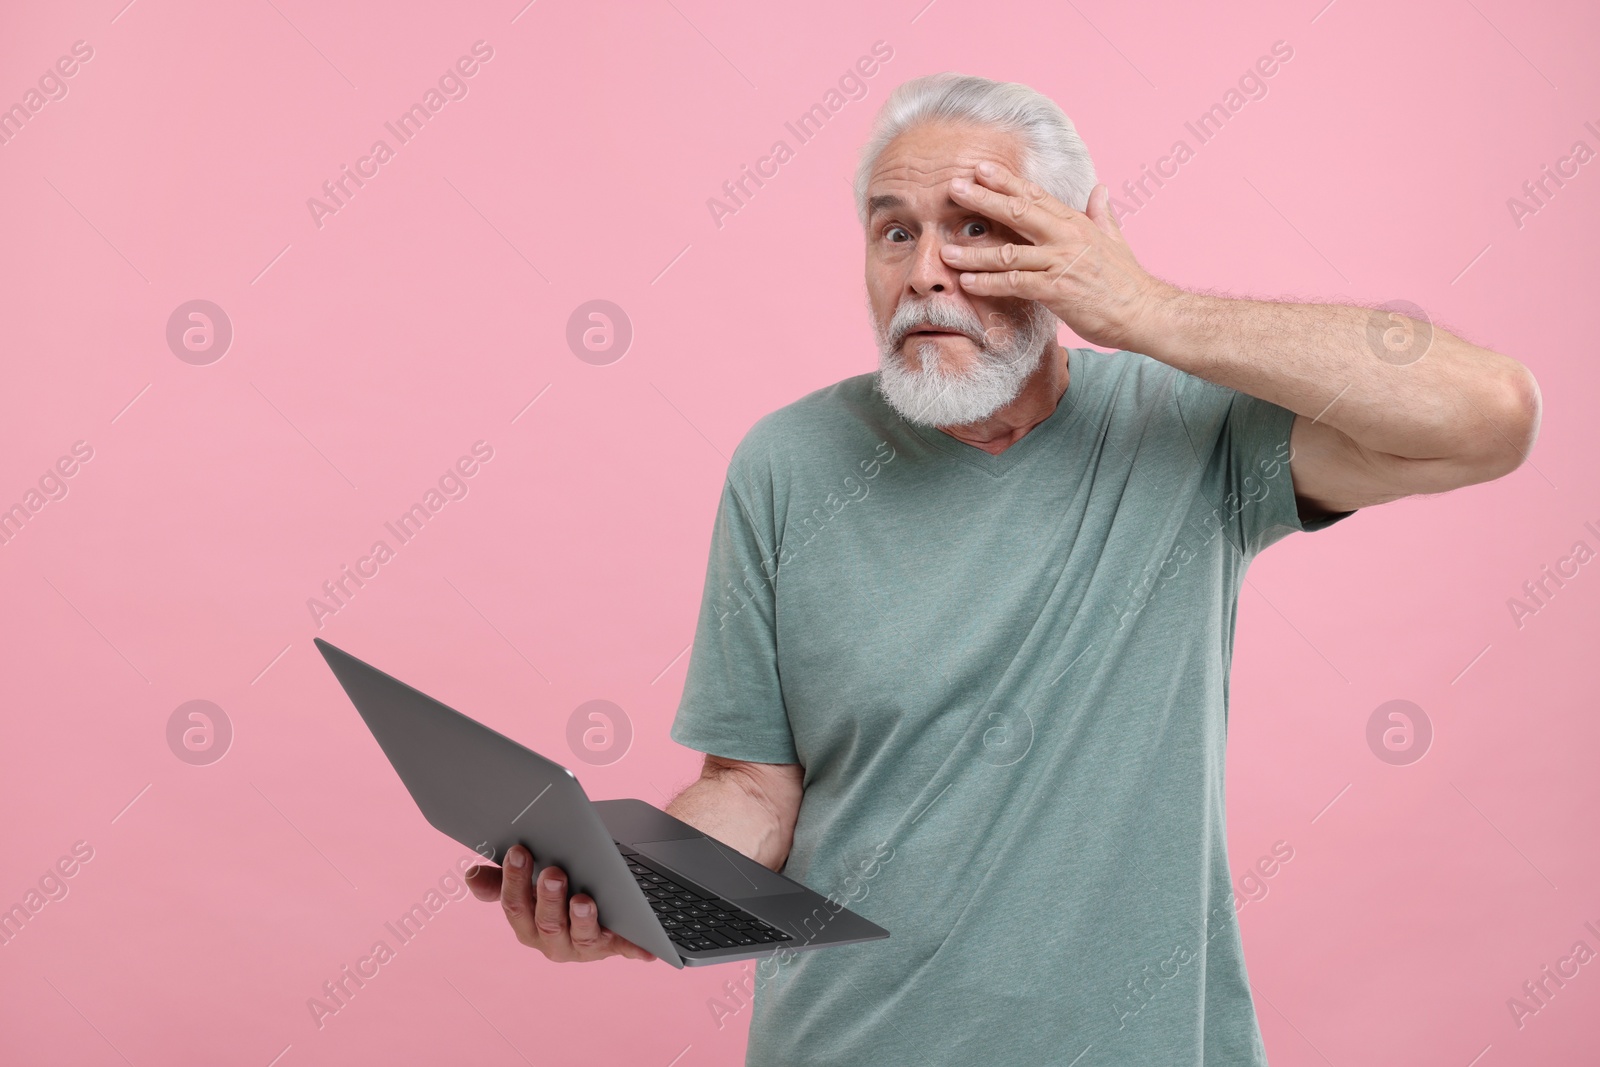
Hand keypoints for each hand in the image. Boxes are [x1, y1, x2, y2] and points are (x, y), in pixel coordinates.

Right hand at [465, 844, 657, 962]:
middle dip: (548, 898)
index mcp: (527, 925)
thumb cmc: (556, 889)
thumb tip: (472, 876)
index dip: (514, 880)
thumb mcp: (528, 882)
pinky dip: (635, 948)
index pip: (514, 906)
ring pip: (580, 937)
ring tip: (584, 899)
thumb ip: (500, 880)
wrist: (597, 901)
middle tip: (554, 872)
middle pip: (547, 923)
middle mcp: (553, 942)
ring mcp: (585, 946)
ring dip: (581, 918)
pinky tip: (645, 946)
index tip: (519, 850)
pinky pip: (626, 947)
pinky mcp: (616, 946)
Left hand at [940, 162, 1174, 351]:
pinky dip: (990, 283)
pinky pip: (1016, 283)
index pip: (1035, 196)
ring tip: (946, 250)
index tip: (981, 168)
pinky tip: (968, 283)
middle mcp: (1067, 237)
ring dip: (975, 252)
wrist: (1145, 312)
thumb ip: (1102, 213)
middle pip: (1018, 212)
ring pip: (1009, 252)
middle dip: (984, 199)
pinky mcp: (1057, 290)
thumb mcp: (1115, 240)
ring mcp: (1062, 262)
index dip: (1006, 181)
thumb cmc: (1127, 281)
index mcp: (1076, 223)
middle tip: (953, 187)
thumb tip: (1100, 188)